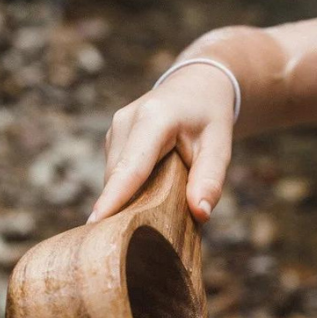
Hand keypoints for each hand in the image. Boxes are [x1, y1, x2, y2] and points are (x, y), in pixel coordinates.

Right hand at [87, 61, 236, 225]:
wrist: (196, 87)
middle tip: (154, 231)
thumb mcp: (220, 145)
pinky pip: (115, 174)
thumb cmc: (209, 116)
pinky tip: (152, 188)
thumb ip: (211, 179)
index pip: (131, 167)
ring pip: (114, 179)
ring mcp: (115, 129)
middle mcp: (126, 121)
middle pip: (118, 178)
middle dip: (129, 206)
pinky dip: (130, 188)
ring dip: (131, 197)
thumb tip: (200, 213)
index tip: (96, 222)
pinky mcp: (112, 139)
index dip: (114, 197)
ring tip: (161, 201)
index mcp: (154, 118)